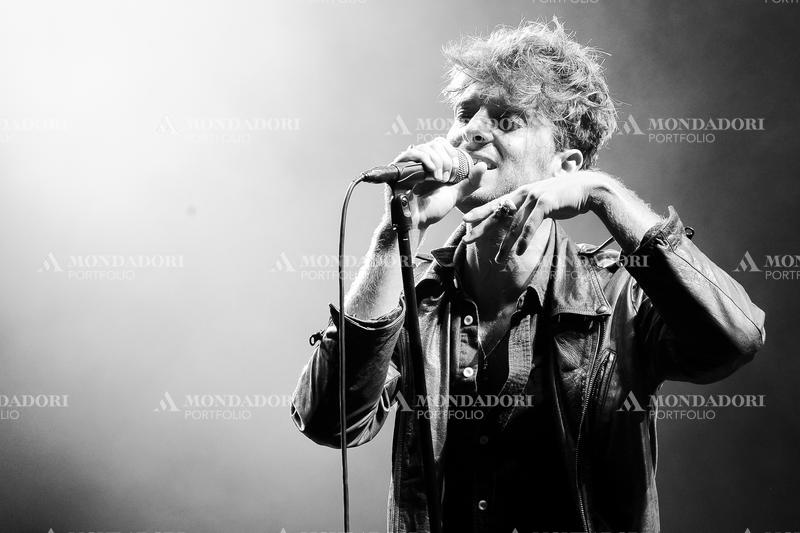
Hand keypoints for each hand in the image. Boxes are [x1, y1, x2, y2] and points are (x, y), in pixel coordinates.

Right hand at [385, 138, 487, 228]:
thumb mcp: (457, 194)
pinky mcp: (399, 167)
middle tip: (447, 178)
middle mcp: (421, 160)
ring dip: (438, 162)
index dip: (453, 154)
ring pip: (427, 147)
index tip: (455, 173)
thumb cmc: (433, 209)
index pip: (444, 144)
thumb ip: (471, 181)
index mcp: (434, 163)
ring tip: (439, 179)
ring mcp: (410, 163)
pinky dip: (426, 159)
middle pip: (437, 143)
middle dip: (447, 159)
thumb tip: (483, 165)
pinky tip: (431, 172)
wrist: (418, 221)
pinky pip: (413, 152)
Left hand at [462, 170, 605, 261]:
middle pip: (499, 214)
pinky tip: (518, 252)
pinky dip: (524, 239)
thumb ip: (529, 209)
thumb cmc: (564, 197)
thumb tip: (521, 219)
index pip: (496, 204)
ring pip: (514, 224)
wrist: (587, 189)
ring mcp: (534, 197)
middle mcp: (524, 193)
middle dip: (482, 227)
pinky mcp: (545, 202)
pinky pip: (531, 224)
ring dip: (506, 244)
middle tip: (467, 238)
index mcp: (521, 193)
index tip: (465, 221)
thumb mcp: (542, 202)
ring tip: (498, 260)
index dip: (481, 213)